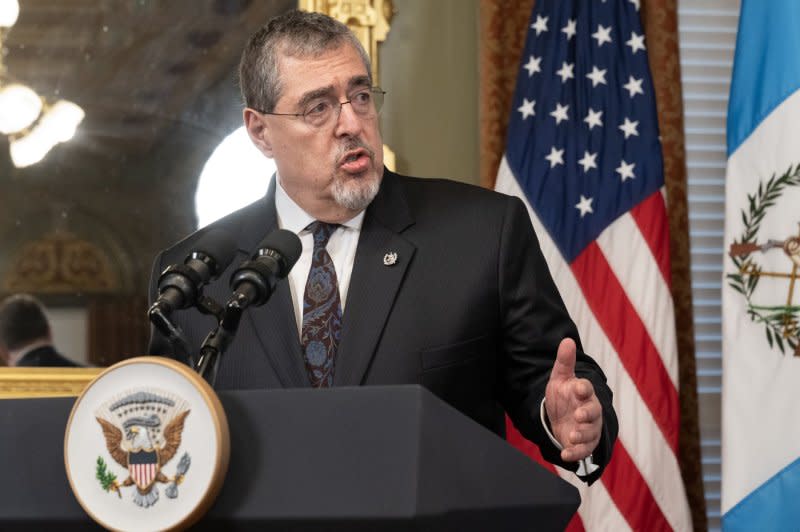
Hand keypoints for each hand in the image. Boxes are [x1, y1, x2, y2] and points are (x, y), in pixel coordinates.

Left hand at [544, 338, 601, 461]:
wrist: (562, 417)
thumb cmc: (564, 395)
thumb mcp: (560, 378)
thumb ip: (564, 361)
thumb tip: (567, 340)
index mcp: (584, 393)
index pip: (586, 389)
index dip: (583, 388)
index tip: (578, 387)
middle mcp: (590, 410)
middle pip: (594, 412)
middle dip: (587, 414)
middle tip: (579, 415)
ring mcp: (589, 428)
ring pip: (590, 432)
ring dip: (582, 435)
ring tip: (571, 435)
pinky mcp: (584, 443)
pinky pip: (583, 450)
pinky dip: (575, 453)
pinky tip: (565, 454)